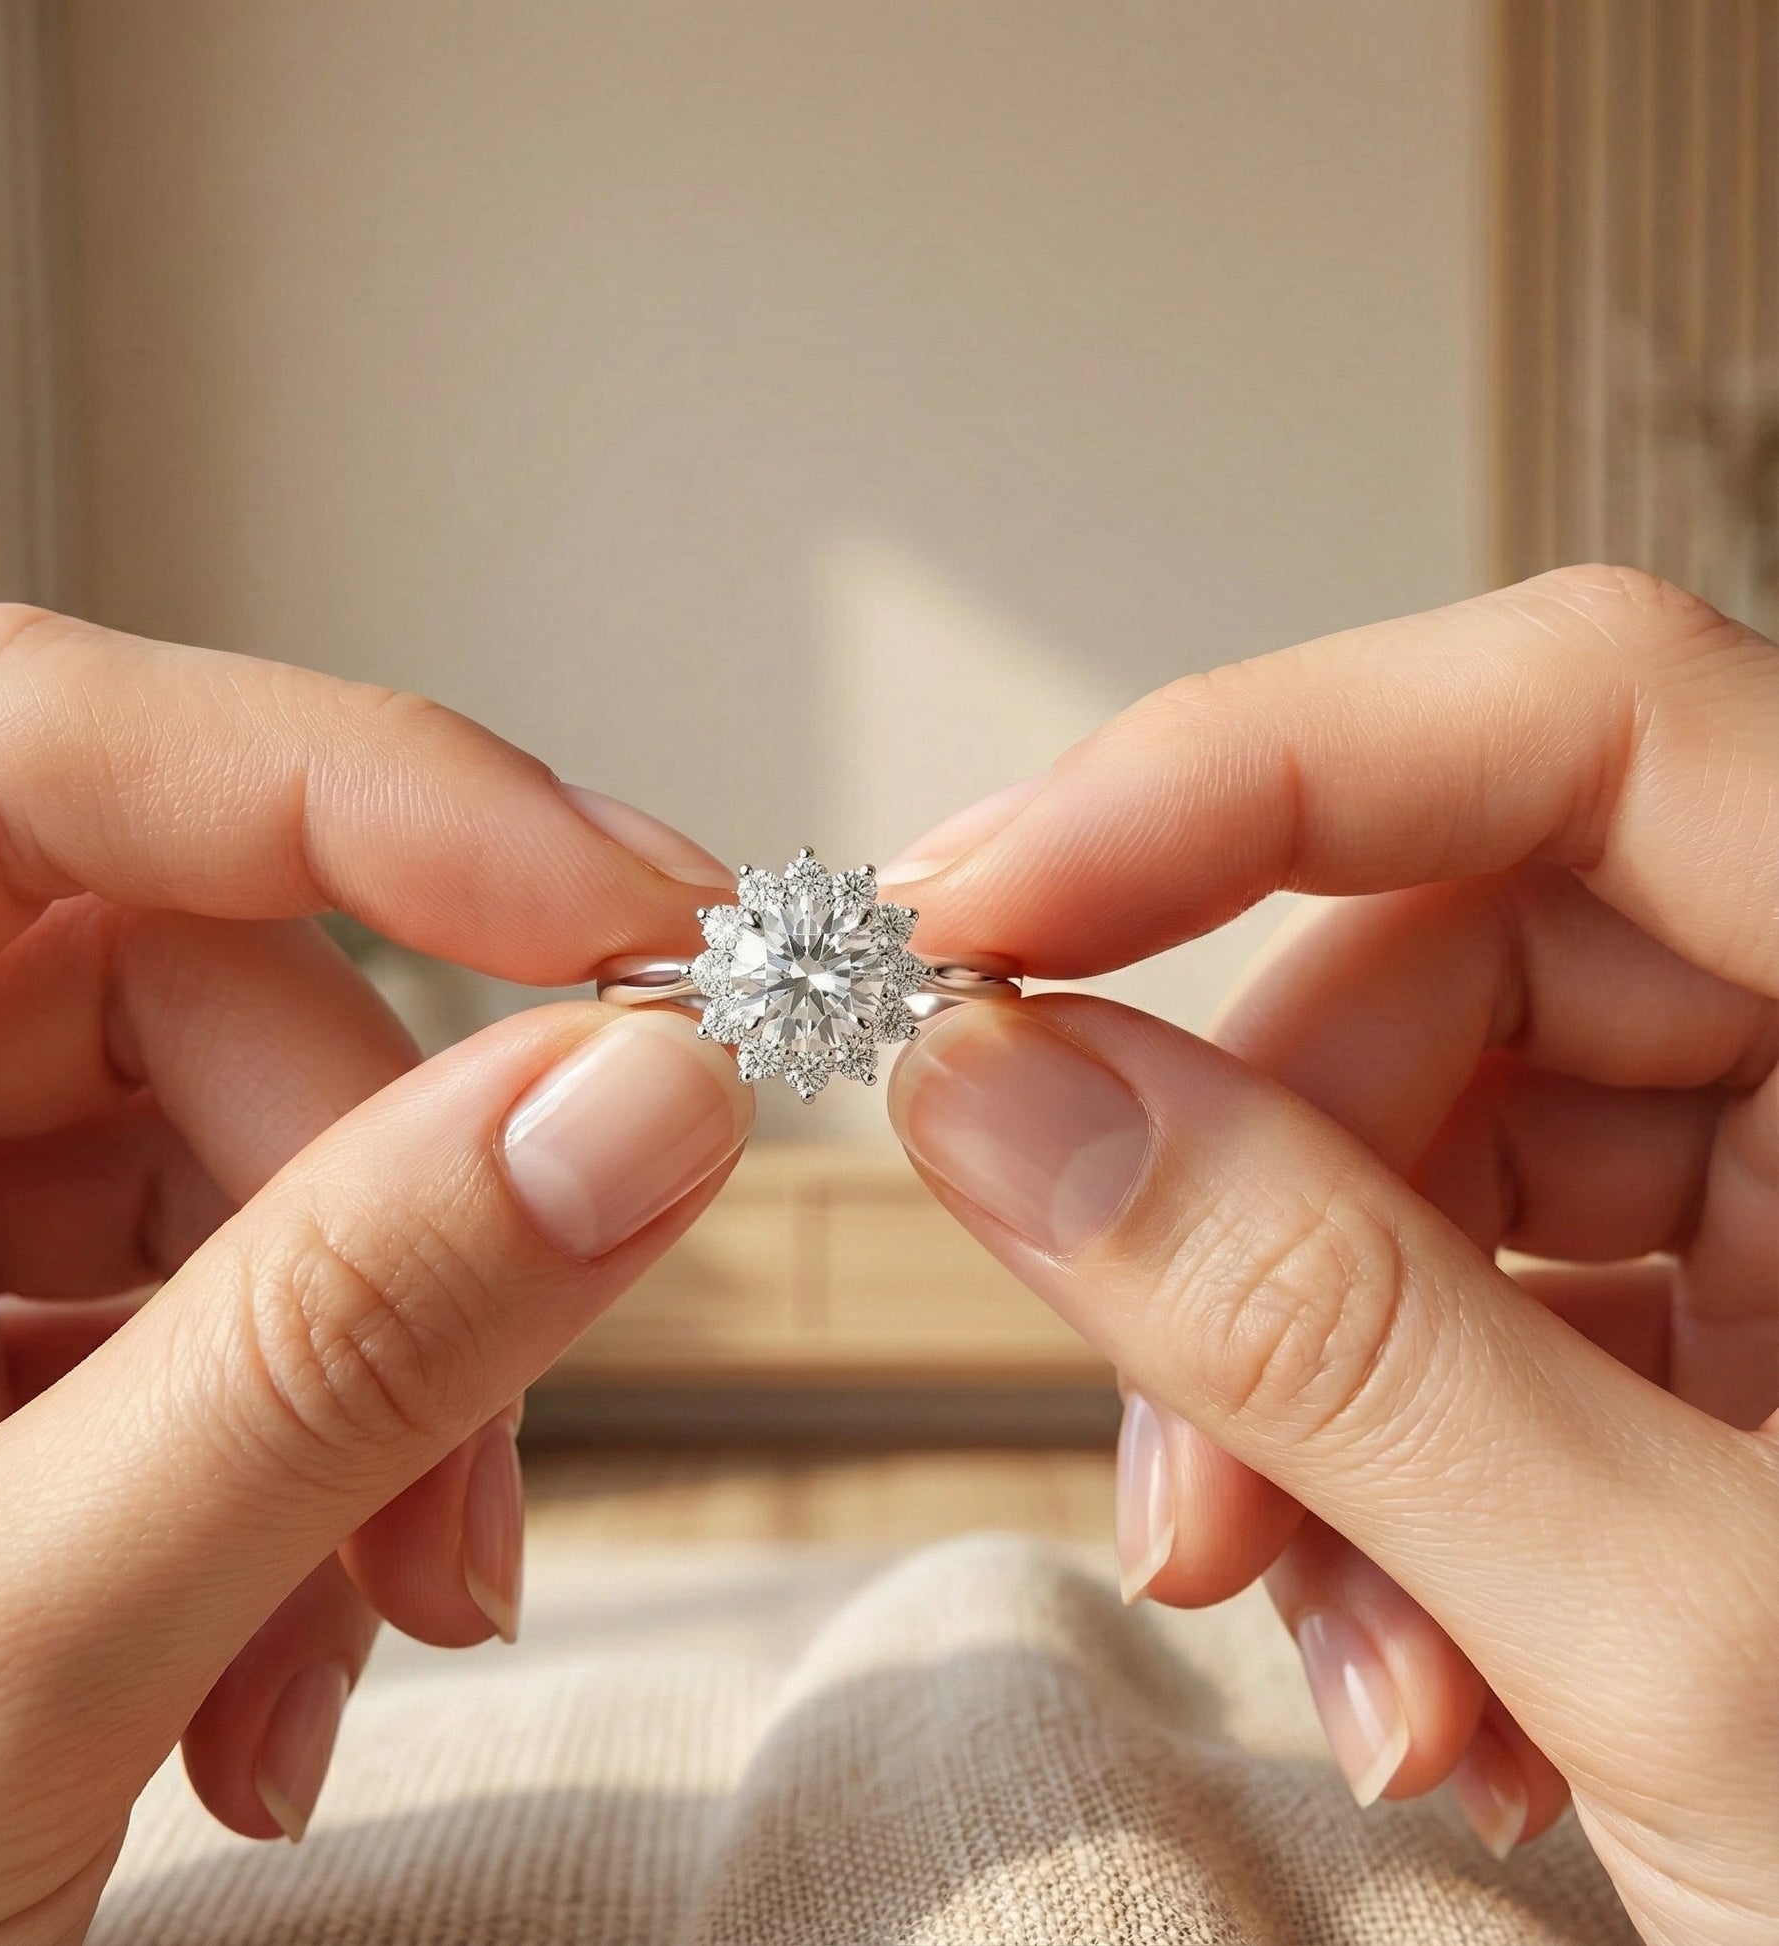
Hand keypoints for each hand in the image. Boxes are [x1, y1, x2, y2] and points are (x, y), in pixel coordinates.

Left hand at [0, 606, 752, 1945]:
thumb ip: (330, 1358)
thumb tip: (642, 1103)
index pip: (20, 756)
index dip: (356, 793)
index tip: (635, 927)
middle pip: (183, 987)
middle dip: (398, 1216)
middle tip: (489, 1460)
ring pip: (244, 1155)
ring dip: (377, 1390)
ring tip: (371, 1633)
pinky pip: (222, 1298)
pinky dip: (317, 1466)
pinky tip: (275, 1669)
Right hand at [878, 567, 1778, 1944]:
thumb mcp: (1698, 1647)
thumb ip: (1330, 1339)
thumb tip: (1004, 1097)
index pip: (1587, 728)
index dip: (1248, 771)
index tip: (984, 909)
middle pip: (1461, 974)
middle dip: (1250, 1225)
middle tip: (1173, 1483)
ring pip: (1432, 1157)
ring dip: (1306, 1406)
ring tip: (1343, 1663)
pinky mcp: (1750, 1322)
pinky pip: (1478, 1299)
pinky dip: (1388, 1479)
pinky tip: (1427, 1678)